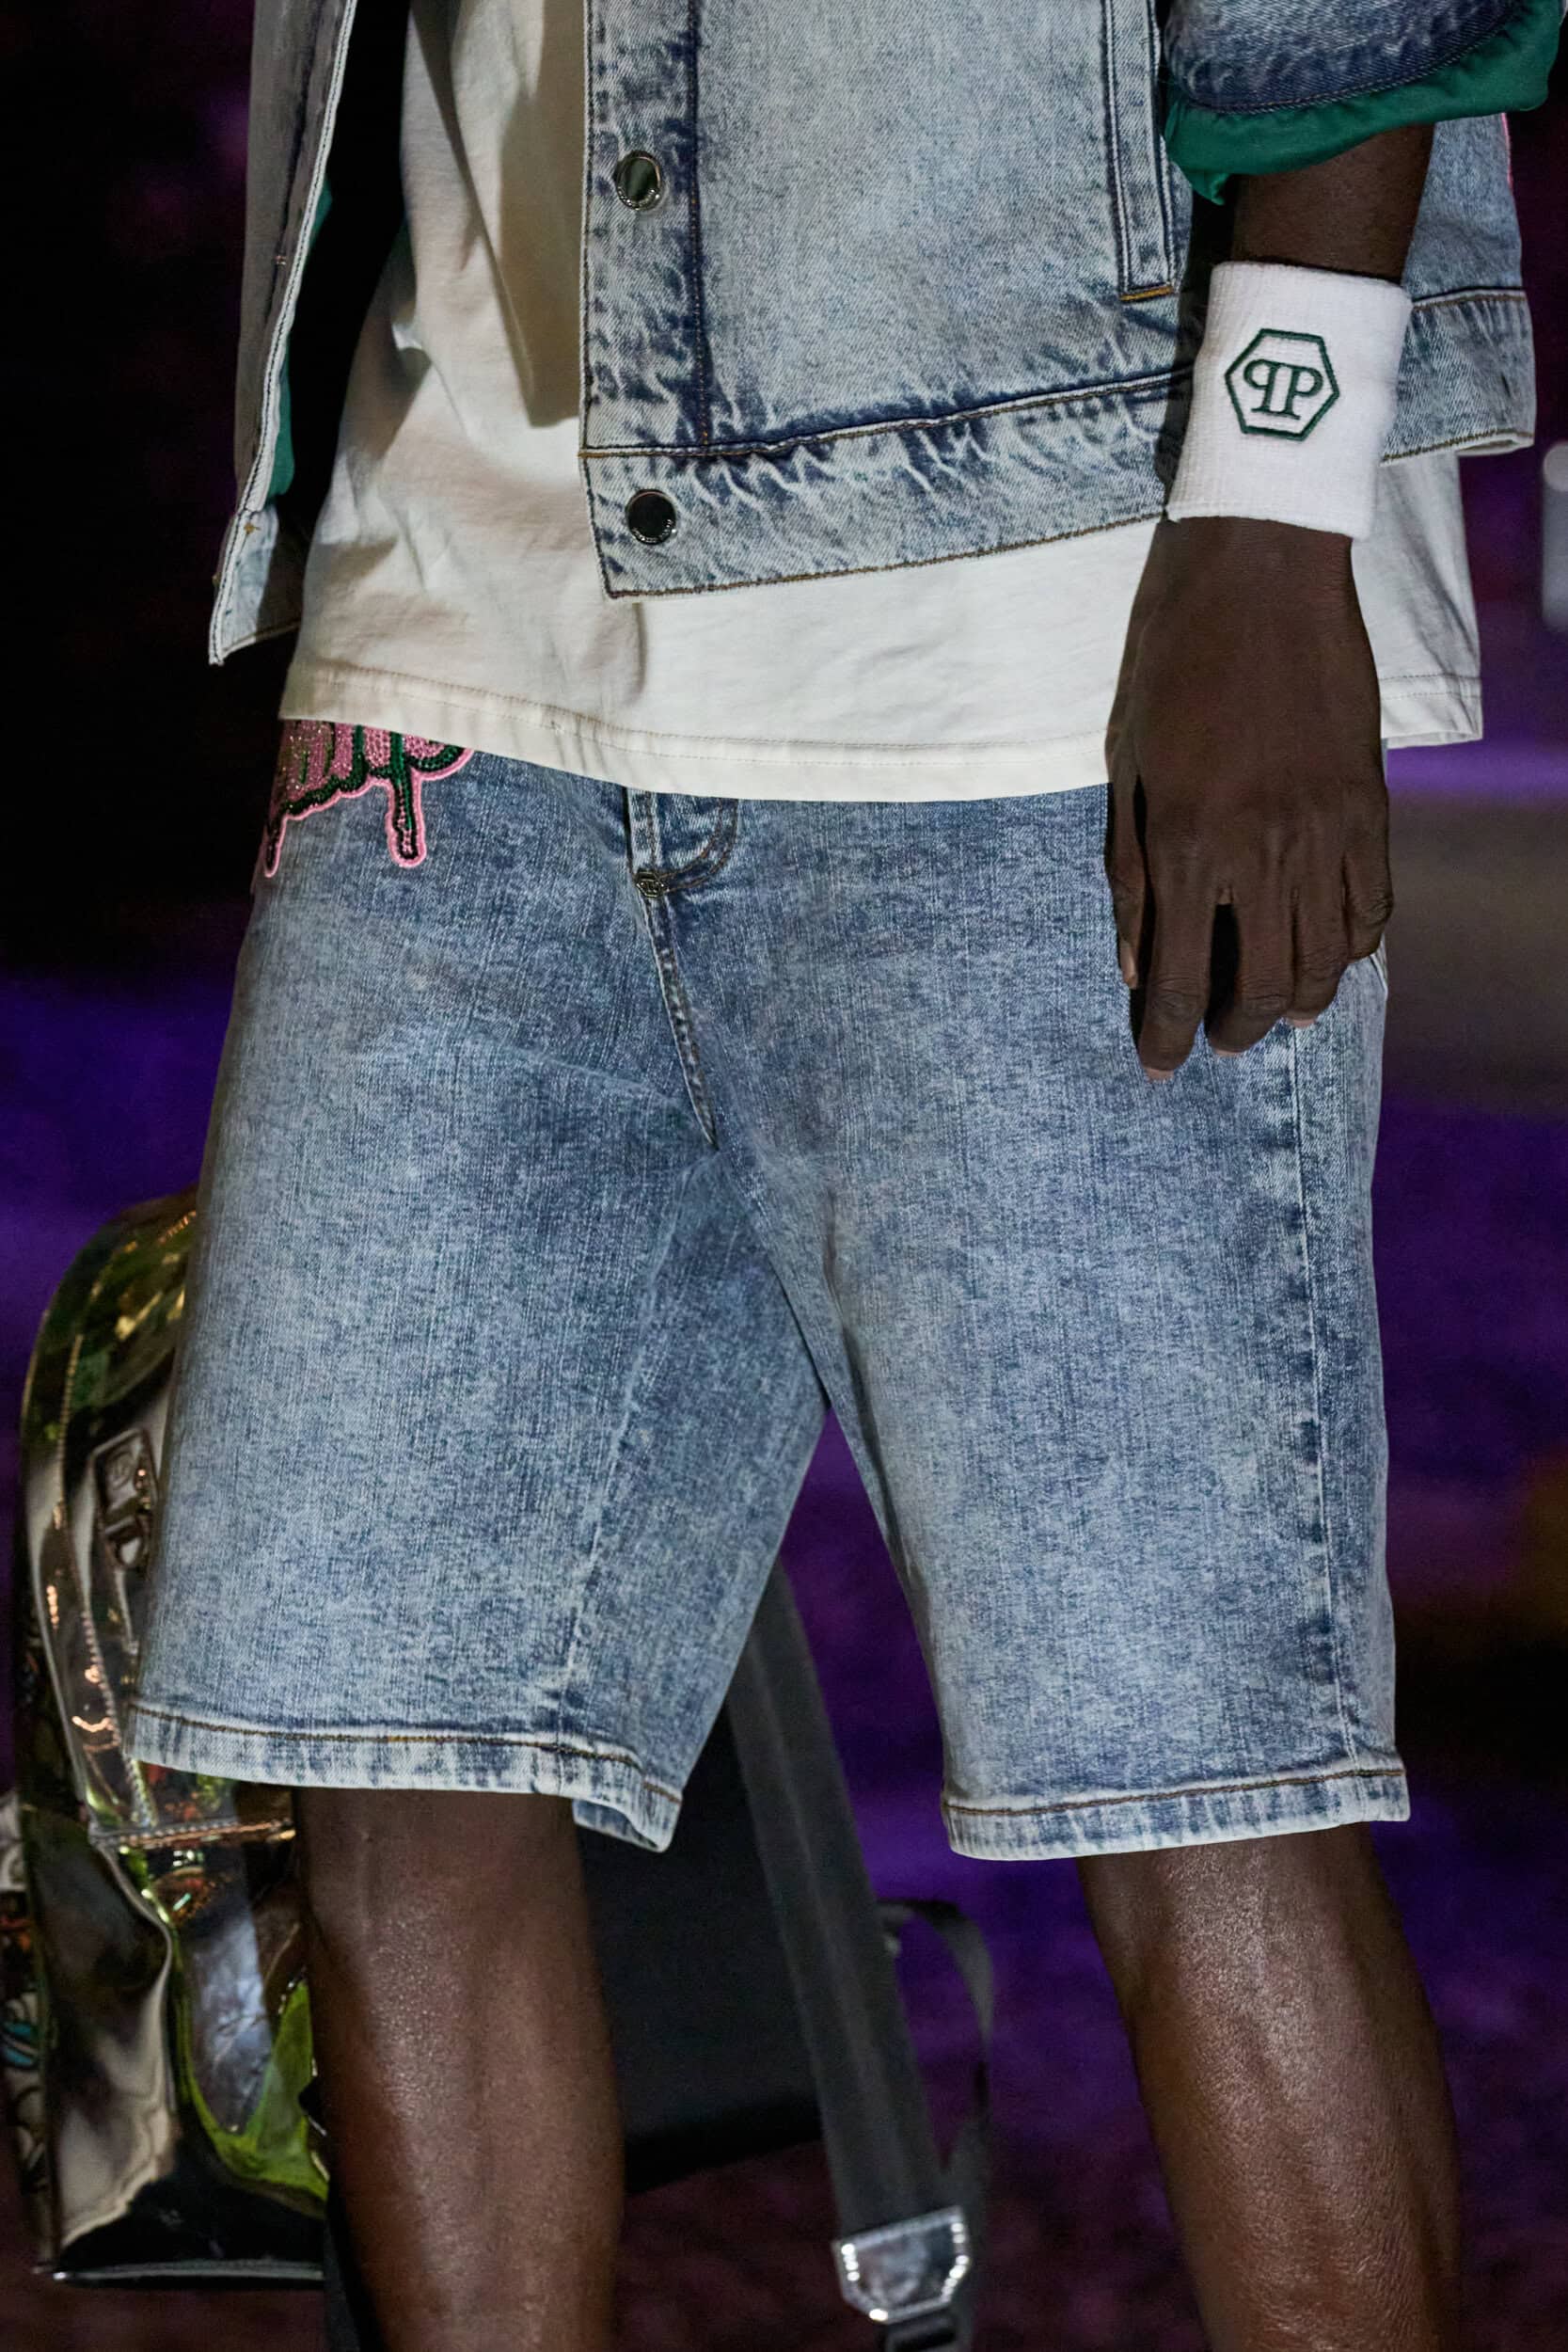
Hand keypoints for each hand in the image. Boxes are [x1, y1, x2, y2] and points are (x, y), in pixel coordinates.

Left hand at [1104, 514, 1391, 1080]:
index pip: (1178, 977)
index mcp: (1187, 844)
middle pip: (1263, 987)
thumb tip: (1133, 966)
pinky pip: (1375, 906)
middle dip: (1234, 1031)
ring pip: (1328, 960)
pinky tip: (1332, 958)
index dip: (1166, 1037)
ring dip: (1300, 1004)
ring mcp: (1326, 832)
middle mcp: (1262, 852)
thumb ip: (1128, 874)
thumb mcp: (1124, 768)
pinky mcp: (1369, 806)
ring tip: (1276, 1014)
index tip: (1158, 1068)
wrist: (1260, 575)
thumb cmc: (1172, 662)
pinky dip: (1355, 949)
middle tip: (1215, 1039)